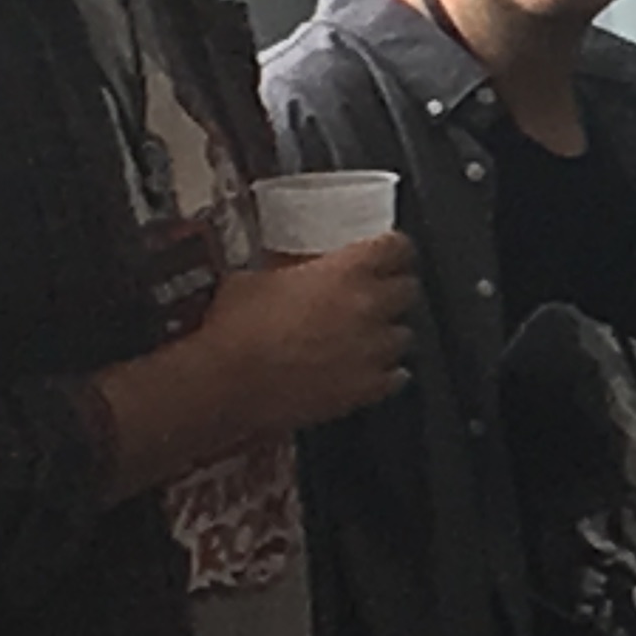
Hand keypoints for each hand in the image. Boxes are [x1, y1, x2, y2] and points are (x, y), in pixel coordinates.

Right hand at [193, 230, 419, 436]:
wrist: (227, 383)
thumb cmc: (235, 327)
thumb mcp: (254, 279)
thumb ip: (285, 270)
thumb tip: (287, 271)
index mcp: (345, 271)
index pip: (396, 247)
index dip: (393, 249)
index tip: (389, 253)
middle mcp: (369, 306)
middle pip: (409, 289)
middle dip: (394, 290)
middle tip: (375, 294)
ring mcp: (373, 350)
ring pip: (404, 335)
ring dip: (388, 333)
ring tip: (366, 337)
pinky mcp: (368, 388)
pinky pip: (397, 377)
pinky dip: (386, 373)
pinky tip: (369, 371)